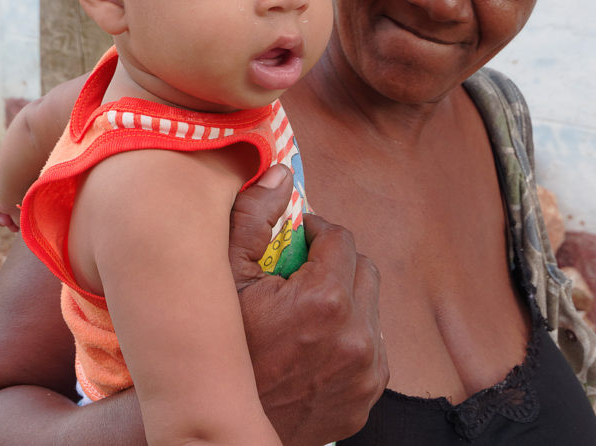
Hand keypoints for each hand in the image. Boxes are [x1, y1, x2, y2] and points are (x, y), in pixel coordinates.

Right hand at [229, 166, 387, 444]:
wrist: (225, 424)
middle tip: (302, 271)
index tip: (299, 237)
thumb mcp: (223, 275)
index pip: (342, 239)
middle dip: (336, 261)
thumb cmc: (222, 344)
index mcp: (325, 301)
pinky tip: (317, 340)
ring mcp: (366, 371)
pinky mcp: (368, 395)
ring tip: (308, 307)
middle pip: (363, 269)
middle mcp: (357, 337)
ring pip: (371, 307)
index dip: (317, 231)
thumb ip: (253, 217)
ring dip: (346, 297)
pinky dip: (352, 334)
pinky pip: (373, 345)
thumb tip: (282, 174)